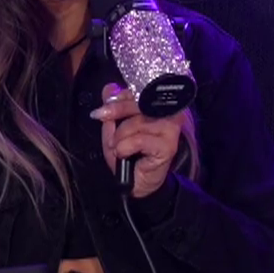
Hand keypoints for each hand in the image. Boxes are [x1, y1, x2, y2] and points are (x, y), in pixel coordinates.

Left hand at [96, 83, 185, 199]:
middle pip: (139, 103)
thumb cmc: (129, 155)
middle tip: (102, 121)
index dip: (119, 99)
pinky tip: (125, 154)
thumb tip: (109, 88)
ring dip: (120, 136)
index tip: (103, 110)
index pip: (139, 92)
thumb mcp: (114, 129)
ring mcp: (171, 129)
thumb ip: (113, 109)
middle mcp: (169, 113)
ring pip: (138, 122)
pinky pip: (139, 139)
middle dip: (116, 113)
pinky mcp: (168, 145)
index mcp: (157, 105)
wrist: (137, 184)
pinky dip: (126, 147)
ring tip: (118, 147)